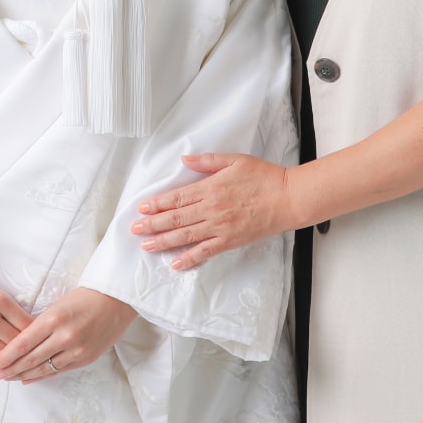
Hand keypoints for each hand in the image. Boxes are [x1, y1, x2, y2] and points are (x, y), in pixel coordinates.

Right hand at [0, 273, 32, 363]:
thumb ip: (10, 310)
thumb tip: (29, 329)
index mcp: (0, 300)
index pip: (28, 324)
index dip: (37, 334)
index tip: (43, 339)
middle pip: (18, 341)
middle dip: (28, 348)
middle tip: (37, 354)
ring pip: (5, 353)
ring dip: (14, 358)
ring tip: (23, 361)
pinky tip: (5, 362)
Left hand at [0, 287, 135, 382]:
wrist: (116, 300)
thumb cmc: (86, 296)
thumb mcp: (58, 304)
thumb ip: (42, 324)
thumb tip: (22, 341)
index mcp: (54, 318)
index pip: (24, 342)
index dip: (7, 355)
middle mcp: (64, 336)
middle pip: (31, 358)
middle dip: (11, 368)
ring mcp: (76, 350)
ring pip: (44, 368)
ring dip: (24, 374)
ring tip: (10, 377)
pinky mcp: (86, 358)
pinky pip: (59, 370)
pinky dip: (42, 375)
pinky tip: (30, 378)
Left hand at [131, 152, 292, 269]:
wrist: (288, 198)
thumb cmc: (263, 176)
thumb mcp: (234, 160)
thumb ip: (207, 161)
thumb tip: (184, 160)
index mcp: (210, 188)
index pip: (177, 198)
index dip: (157, 203)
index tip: (142, 208)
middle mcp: (211, 209)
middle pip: (176, 218)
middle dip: (153, 224)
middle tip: (134, 230)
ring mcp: (220, 227)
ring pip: (186, 236)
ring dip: (164, 241)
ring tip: (146, 246)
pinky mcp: (230, 241)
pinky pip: (206, 251)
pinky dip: (190, 258)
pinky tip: (176, 263)